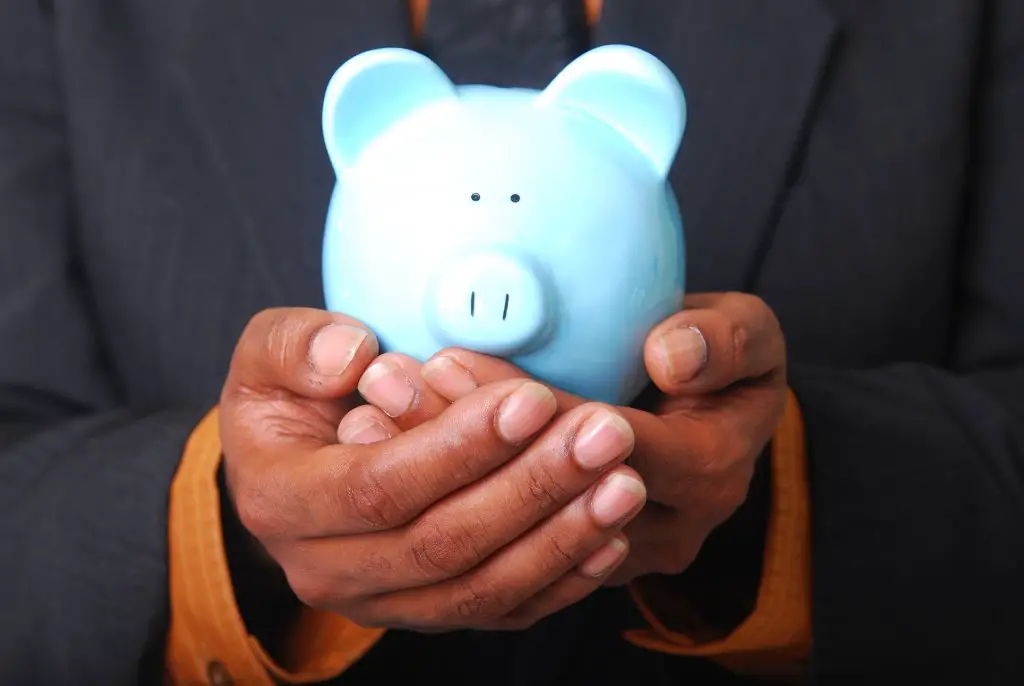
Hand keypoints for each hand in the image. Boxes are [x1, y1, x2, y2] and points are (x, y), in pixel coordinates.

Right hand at [219, 308, 646, 631]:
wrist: (293, 466)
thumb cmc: (288, 399)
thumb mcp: (268, 356)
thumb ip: (295, 346)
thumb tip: (354, 356)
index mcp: (281, 503)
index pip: (380, 486)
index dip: (461, 448)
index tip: (533, 401)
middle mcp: (328, 572)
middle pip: (443, 543)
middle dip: (532, 488)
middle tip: (605, 434)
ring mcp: (384, 602)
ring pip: (481, 588)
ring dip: (562, 538)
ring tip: (625, 482)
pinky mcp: (430, 611)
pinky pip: (501, 610)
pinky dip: (562, 580)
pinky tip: (612, 538)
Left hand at [346, 292, 785, 586]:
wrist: (723, 421)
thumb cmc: (731, 366)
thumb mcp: (751, 337)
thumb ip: (724, 341)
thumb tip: (671, 355)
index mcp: (709, 470)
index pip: (601, 444)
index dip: (522, 410)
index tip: (447, 361)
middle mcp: (665, 529)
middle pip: (544, 493)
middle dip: (459, 438)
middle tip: (391, 384)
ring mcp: (620, 554)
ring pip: (514, 528)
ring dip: (441, 469)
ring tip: (376, 413)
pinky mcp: (582, 560)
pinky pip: (508, 543)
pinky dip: (450, 495)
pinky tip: (393, 449)